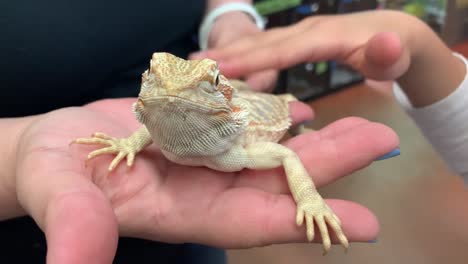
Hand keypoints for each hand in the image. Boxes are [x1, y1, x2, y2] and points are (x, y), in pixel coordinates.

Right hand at [10, 98, 397, 262]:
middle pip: (273, 179)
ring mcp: (202, 157)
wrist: (53, 147)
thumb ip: (77, 228)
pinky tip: (300, 108)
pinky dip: (271, 114)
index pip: (250, 222)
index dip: (302, 223)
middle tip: (378, 143)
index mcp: (180, 212)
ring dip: (311, 139)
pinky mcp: (195, 130)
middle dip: (327, 167)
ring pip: (265, 149)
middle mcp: (202, 186)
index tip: (362, 226)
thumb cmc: (51, 173)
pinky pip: (242, 123)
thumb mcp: (59, 196)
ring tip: (358, 124)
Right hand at [197, 10, 428, 81]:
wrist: (395, 35)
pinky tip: (223, 66)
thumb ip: (389, 52)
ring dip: (228, 52)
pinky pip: (264, 47)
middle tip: (191, 67)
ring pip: (259, 42)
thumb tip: (387, 42)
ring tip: (194, 64)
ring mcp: (298, 34)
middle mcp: (305, 31)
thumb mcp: (396, 56)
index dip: (252, 59)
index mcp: (323, 37)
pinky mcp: (295, 41)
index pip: (283, 49)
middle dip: (227, 54)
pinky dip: (242, 55)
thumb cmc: (392, 53)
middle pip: (262, 42)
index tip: (220, 68)